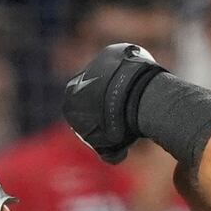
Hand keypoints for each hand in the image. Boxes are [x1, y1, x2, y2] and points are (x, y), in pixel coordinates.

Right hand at [62, 42, 165, 163]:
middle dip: (107, 103)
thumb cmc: (121, 127)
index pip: (81, 114)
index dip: (99, 122)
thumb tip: (115, 157)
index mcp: (70, 101)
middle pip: (92, 93)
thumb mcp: (111, 149)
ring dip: (118, 86)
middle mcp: (78, 80)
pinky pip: (122, 65)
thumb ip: (107, 152)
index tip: (114, 128)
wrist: (135, 99)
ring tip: (135, 98)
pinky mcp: (112, 53)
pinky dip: (130, 73)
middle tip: (126, 114)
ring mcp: (95, 65)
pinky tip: (141, 83)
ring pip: (107, 78)